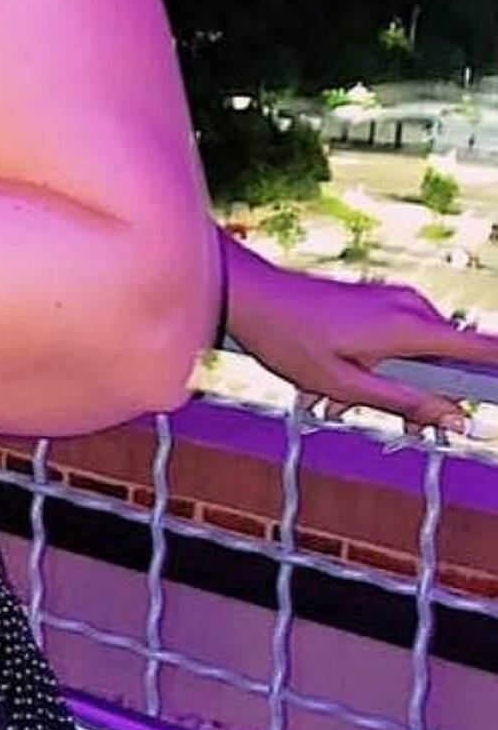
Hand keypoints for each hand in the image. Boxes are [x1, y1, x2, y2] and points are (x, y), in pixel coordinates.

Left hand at [223, 235, 497, 433]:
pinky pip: (396, 341)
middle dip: (422, 397)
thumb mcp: (346, 385)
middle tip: (399, 429)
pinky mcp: (381, 303)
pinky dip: (375, 367)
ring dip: (388, 385)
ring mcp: (397, 301)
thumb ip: (404, 402)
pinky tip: (334, 382)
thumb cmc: (291, 340)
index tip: (496, 396)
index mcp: (410, 328)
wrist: (255, 299)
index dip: (495, 374)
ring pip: (417, 356)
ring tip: (335, 401)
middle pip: (445, 362)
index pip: (481, 349)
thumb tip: (453, 418)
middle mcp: (413, 308)